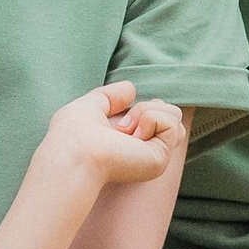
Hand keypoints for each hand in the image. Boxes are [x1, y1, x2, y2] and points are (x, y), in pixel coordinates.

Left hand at [29, 83, 187, 201]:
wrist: (74, 153)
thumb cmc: (73, 133)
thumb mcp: (91, 105)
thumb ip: (110, 96)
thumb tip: (131, 89)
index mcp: (130, 139)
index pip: (157, 116)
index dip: (146, 107)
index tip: (122, 116)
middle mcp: (144, 150)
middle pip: (172, 115)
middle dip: (148, 107)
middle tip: (123, 126)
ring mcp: (154, 155)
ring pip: (175, 117)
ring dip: (147, 112)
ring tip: (125, 131)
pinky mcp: (160, 159)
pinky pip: (172, 124)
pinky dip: (151, 120)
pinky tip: (133, 136)